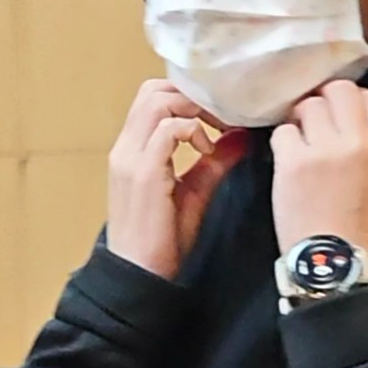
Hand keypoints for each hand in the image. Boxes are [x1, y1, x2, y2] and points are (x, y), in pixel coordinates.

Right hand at [106, 80, 248, 279]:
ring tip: (216, 128)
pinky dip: (191, 130)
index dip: (187, 95)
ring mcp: (131, 158)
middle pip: (154, 90)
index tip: (219, 111)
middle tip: (222, 114)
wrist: (139, 277)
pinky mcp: (143, 173)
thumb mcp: (194, 191)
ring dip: (193, 108)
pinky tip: (208, 149)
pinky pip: (166, 130)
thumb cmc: (162, 240)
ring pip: (157, 102)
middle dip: (192, 95)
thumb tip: (241, 136)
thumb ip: (214, 161)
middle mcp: (126, 148)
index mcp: (132, 150)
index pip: (153, 97)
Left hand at [270, 81, 367, 266]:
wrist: (336, 266)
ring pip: (308, 105)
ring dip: (301, 122)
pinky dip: (283, 144)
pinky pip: (283, 131)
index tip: (341, 117)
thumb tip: (351, 116)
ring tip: (302, 145)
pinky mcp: (295, 161)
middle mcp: (361, 143)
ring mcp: (326, 149)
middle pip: (340, 90)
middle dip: (325, 102)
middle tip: (317, 123)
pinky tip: (288, 162)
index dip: (353, 103)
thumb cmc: (361, 229)